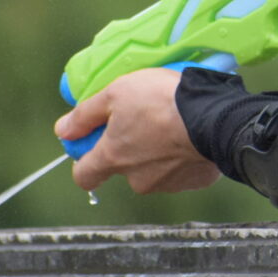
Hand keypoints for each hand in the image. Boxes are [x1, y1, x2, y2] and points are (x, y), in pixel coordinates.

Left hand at [54, 68, 221, 194]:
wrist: (215, 117)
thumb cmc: (162, 101)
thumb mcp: (116, 93)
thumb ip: (85, 114)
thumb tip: (62, 130)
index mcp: (113, 158)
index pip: (84, 176)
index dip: (85, 161)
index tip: (94, 143)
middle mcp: (137, 178)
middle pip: (125, 168)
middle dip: (132, 148)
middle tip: (147, 120)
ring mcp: (168, 183)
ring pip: (156, 169)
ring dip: (160, 151)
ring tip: (175, 124)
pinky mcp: (196, 181)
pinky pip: (185, 169)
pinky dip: (185, 155)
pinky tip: (193, 135)